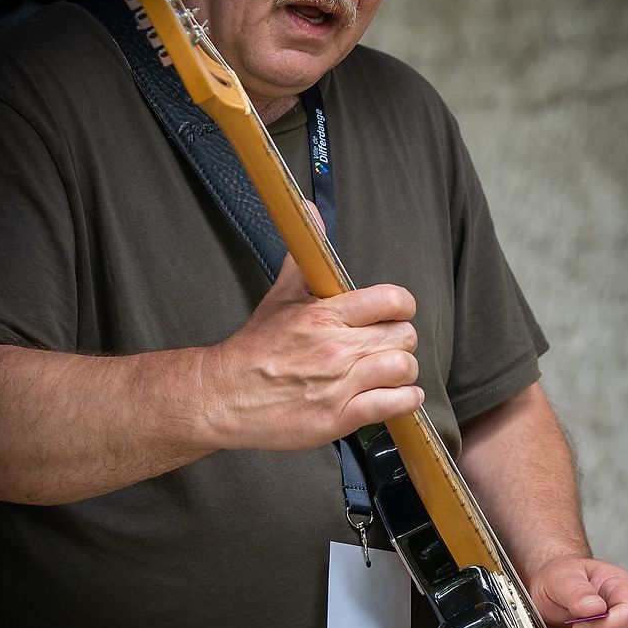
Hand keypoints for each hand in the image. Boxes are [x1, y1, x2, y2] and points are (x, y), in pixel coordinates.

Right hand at [197, 252, 422, 451]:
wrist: (224, 395)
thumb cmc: (254, 348)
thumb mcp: (280, 296)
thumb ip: (304, 257)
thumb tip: (310, 211)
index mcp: (325, 314)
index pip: (391, 300)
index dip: (401, 307)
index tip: (394, 314)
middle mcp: (336, 347)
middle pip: (403, 336)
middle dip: (400, 340)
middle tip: (385, 346)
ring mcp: (339, 384)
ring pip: (402, 368)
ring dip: (403, 371)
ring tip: (390, 372)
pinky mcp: (338, 417)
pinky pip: (393, 405)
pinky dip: (404, 402)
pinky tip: (398, 397)